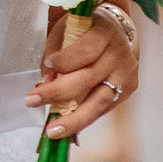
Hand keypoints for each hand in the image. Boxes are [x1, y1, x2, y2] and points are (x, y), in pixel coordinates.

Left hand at [27, 5, 138, 139]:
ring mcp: (127, 74)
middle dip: (58, 93)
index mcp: (105, 33)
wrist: (120, 30)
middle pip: (89, 79)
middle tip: (32, 101)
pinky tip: (69, 128)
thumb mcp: (69, 30)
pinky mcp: (129, 88)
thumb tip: (43, 84)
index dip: (65, 61)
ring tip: (53, 132)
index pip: (85, 51)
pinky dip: (86, 118)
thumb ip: (56, 54)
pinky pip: (105, 107)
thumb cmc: (87, 29)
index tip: (47, 65)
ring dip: (74, 119)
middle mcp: (120, 55)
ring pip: (100, 101)